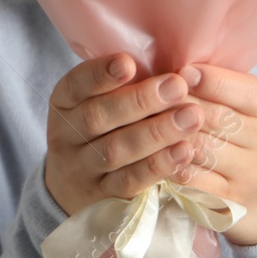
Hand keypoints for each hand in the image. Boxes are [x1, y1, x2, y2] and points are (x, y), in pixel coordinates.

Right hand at [44, 53, 205, 217]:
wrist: (72, 186)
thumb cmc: (101, 129)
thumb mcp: (97, 102)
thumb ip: (124, 85)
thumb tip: (173, 60)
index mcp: (64, 102)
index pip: (76, 84)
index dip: (100, 74)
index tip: (128, 63)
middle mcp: (66, 134)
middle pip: (97, 117)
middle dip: (140, 100)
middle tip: (177, 86)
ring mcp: (81, 169)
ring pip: (115, 151)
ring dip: (156, 133)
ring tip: (192, 117)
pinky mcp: (101, 197)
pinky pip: (129, 182)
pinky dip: (158, 166)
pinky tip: (184, 151)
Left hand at [168, 64, 256, 245]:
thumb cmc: (253, 144)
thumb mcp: (251, 113)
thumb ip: (223, 90)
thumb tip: (178, 67)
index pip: (247, 92)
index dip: (213, 80)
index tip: (183, 72)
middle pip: (218, 118)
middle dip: (180, 103)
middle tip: (151, 95)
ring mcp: (248, 175)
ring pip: (201, 149)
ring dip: (168, 134)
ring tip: (144, 121)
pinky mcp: (228, 202)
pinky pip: (192, 179)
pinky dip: (169, 164)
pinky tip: (152, 154)